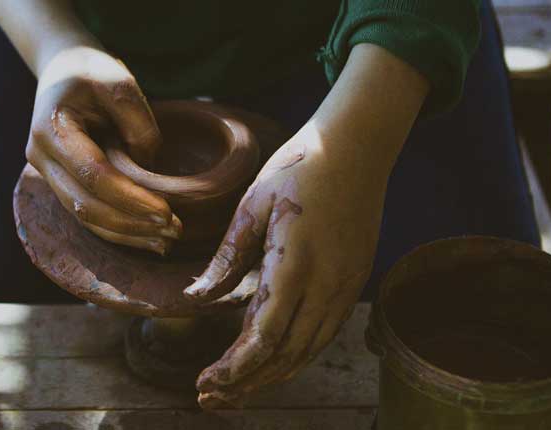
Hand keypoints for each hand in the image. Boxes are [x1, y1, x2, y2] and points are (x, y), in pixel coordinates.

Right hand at [26, 46, 181, 254]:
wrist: (63, 70)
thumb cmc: (91, 72)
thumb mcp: (119, 82)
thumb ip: (138, 123)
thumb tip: (149, 169)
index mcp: (51, 128)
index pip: (93, 174)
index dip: (130, 198)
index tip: (166, 211)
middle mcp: (41, 157)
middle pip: (85, 205)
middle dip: (131, 224)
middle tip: (173, 232)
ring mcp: (48, 175)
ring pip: (85, 217)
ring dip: (126, 234)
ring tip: (166, 241)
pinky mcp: (62, 184)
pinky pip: (88, 214)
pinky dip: (118, 229)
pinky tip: (147, 237)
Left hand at [183, 44, 428, 406]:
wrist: (357, 147)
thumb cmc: (298, 168)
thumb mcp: (252, 205)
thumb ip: (226, 258)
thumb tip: (194, 298)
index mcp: (296, 262)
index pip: (264, 336)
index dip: (234, 368)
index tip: (205, 383)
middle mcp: (328, 283)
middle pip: (287, 356)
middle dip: (247, 384)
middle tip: (211, 398)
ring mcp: (347, 286)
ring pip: (308, 351)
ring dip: (271, 377)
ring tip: (236, 391)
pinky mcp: (354, 282)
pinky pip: (324, 334)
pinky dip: (296, 357)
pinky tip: (272, 363)